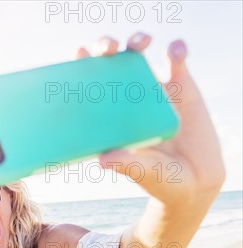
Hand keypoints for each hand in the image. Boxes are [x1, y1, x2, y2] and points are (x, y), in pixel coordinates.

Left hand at [77, 33, 225, 205]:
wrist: (193, 182)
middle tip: (108, 47)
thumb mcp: (142, 171)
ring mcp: (154, 91)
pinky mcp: (182, 89)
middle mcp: (127, 98)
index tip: (79, 53)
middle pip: (112, 62)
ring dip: (138, 41)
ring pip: (141, 55)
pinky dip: (177, 51)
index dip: (82, 65)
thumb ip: (126, 164)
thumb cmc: (157, 178)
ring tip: (139, 43)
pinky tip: (175, 51)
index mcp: (108, 115)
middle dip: (106, 47)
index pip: (90, 85)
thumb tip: (104, 160)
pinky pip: (177, 63)